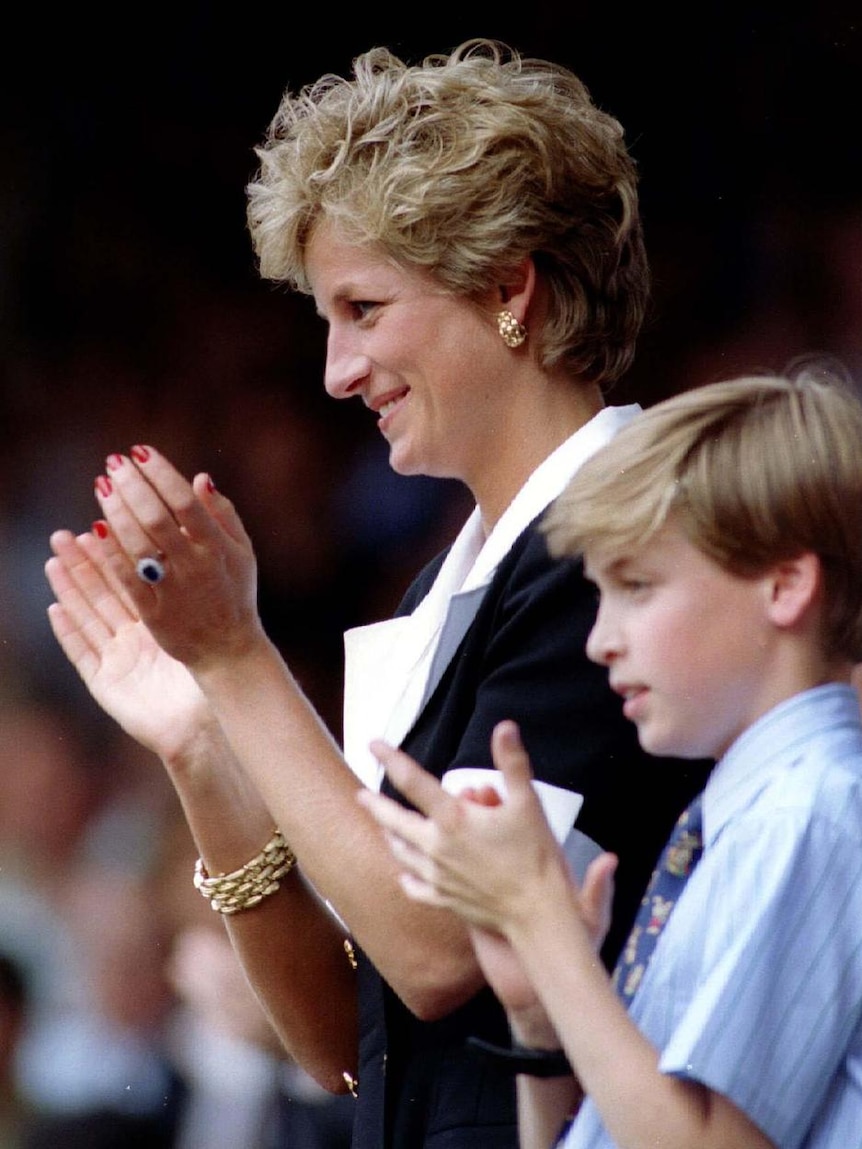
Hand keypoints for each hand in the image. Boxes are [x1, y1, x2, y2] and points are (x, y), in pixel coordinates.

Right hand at [45, 527, 213, 759]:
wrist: (203, 726)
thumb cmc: (210, 677)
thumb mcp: (200, 627)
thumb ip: (192, 589)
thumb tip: (193, 546)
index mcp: (159, 623)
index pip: (133, 581)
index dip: (114, 556)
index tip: (99, 524)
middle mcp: (134, 639)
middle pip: (104, 594)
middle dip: (83, 565)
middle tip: (64, 535)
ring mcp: (117, 660)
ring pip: (89, 617)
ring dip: (69, 590)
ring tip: (53, 560)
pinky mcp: (105, 683)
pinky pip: (82, 653)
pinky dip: (68, 631)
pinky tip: (55, 608)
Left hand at [88, 446, 262, 669]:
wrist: (228, 650)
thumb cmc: (234, 593)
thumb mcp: (241, 552)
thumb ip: (223, 514)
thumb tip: (200, 478)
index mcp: (219, 547)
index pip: (187, 502)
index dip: (162, 473)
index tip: (141, 451)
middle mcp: (197, 566)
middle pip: (158, 518)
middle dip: (133, 486)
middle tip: (114, 462)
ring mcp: (174, 590)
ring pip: (138, 545)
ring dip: (117, 512)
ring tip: (102, 486)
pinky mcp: (154, 613)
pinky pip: (126, 578)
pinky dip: (110, 553)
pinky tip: (94, 529)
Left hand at [360, 720, 615, 949]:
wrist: (538, 912)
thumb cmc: (536, 855)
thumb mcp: (527, 802)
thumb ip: (512, 762)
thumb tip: (505, 726)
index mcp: (452, 818)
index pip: (412, 781)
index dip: (391, 759)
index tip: (374, 744)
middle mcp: (436, 846)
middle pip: (394, 821)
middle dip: (375, 806)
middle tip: (360, 796)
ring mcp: (436, 875)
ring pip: (401, 853)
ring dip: (389, 837)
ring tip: (383, 829)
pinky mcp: (444, 898)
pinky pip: (414, 887)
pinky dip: (406, 877)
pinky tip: (404, 875)